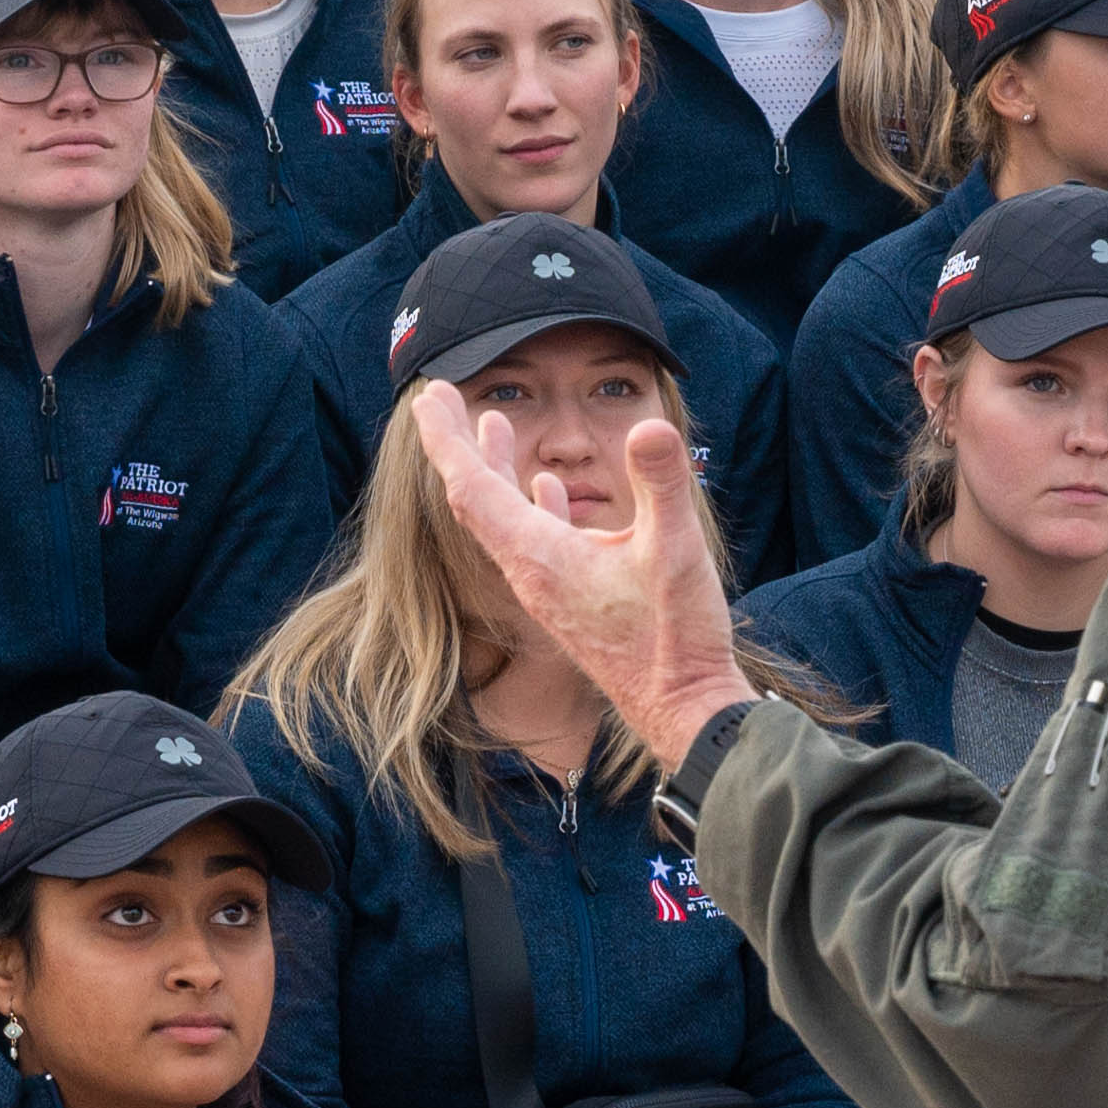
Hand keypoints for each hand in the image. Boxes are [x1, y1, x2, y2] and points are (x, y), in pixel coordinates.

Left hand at [407, 384, 753, 770]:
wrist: (681, 709)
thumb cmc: (677, 638)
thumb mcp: (676, 550)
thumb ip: (663, 484)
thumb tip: (650, 426)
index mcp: (538, 556)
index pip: (472, 487)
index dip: (445, 438)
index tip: (426, 397)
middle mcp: (529, 572)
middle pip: (475, 498)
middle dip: (457, 444)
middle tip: (440, 397)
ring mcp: (547, 588)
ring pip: (504, 519)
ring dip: (495, 469)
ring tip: (492, 426)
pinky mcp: (568, 600)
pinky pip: (536, 540)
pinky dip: (533, 504)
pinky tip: (547, 488)